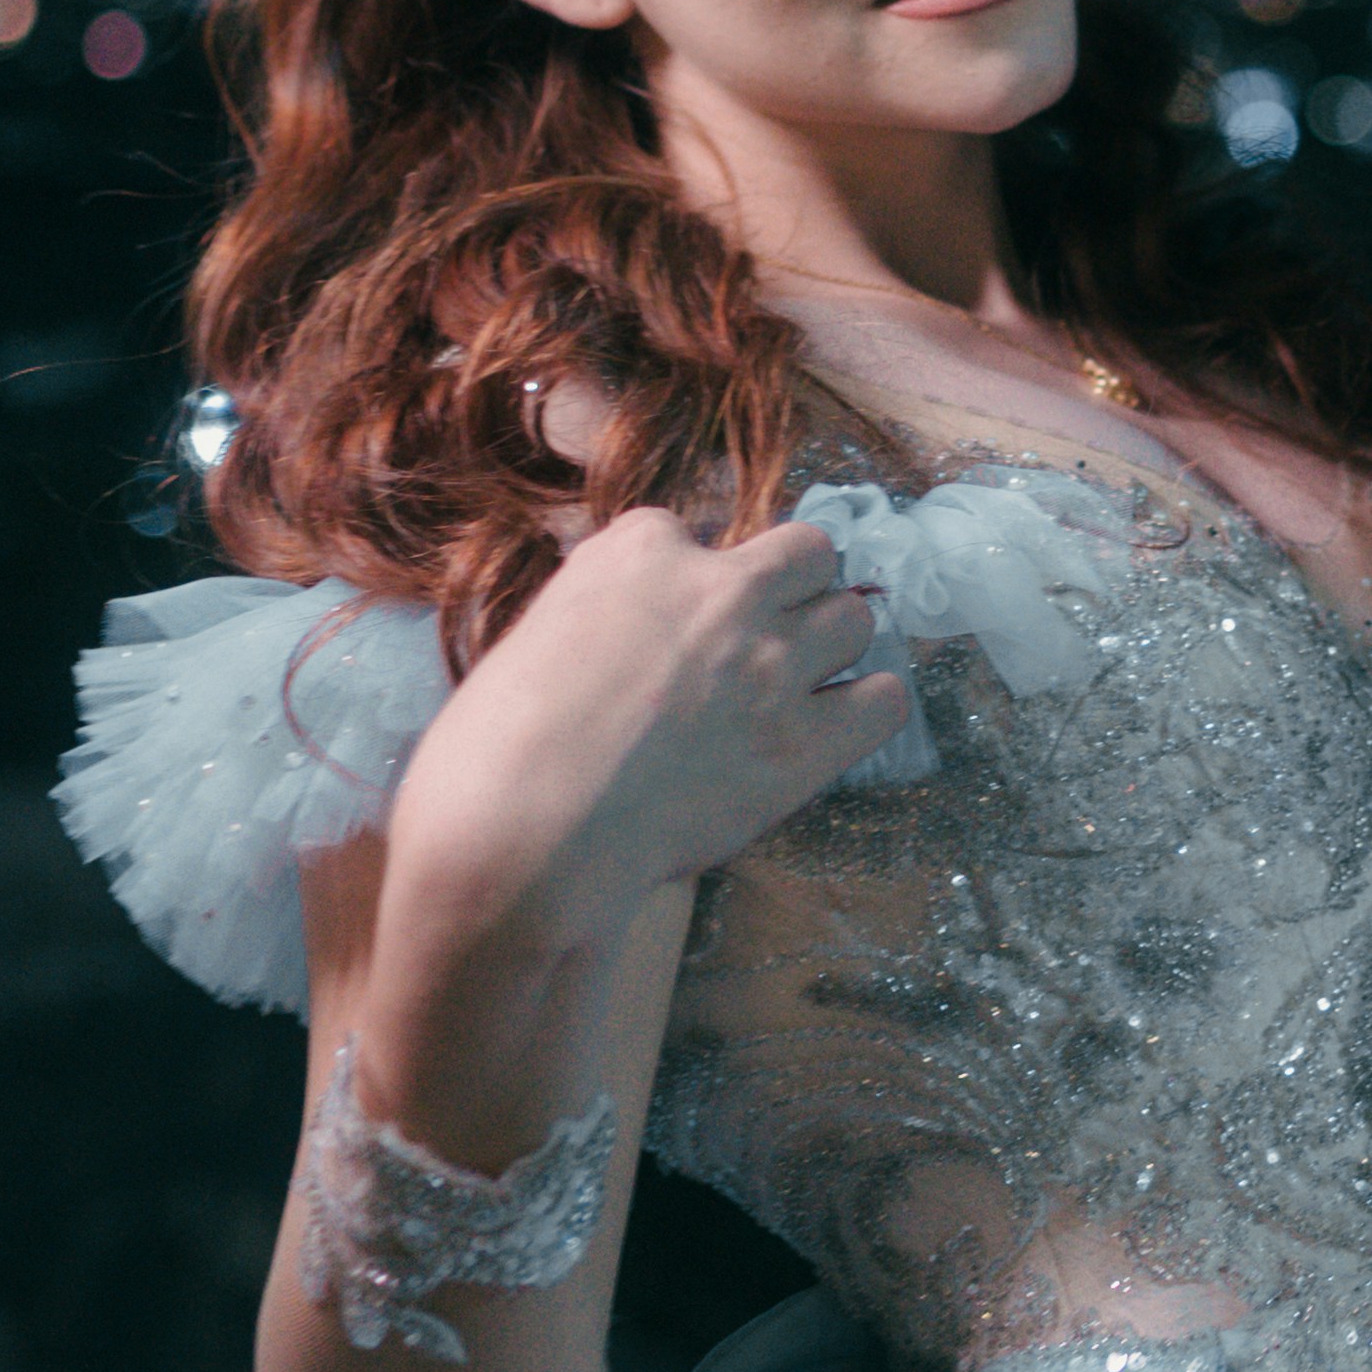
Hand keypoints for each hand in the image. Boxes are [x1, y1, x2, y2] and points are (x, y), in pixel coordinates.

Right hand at [388, 506, 911, 940]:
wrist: (521, 838)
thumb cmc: (488, 752)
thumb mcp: (530, 642)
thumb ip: (596, 622)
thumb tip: (622, 646)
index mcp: (637, 551)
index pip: (686, 533)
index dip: (682, 585)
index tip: (664, 630)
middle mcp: (721, 589)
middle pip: (806, 552)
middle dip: (790, 588)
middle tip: (760, 640)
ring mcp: (772, 664)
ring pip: (854, 618)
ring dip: (830, 646)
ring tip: (796, 689)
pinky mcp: (804, 743)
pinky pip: (883, 701)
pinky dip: (867, 708)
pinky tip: (835, 730)